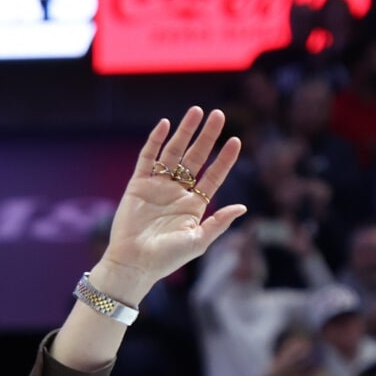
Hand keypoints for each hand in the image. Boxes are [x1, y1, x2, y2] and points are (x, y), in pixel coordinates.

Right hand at [93, 107, 247, 303]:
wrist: (133, 264)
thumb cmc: (166, 259)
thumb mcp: (198, 241)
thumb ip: (218, 223)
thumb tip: (242, 207)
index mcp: (193, 206)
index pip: (213, 176)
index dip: (225, 159)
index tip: (235, 141)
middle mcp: (177, 192)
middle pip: (195, 158)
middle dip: (207, 136)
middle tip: (218, 115)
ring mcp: (157, 186)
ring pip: (173, 153)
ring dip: (184, 132)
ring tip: (196, 111)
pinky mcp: (138, 185)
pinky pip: (147, 158)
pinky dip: (155, 141)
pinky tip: (165, 124)